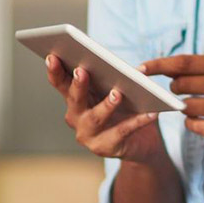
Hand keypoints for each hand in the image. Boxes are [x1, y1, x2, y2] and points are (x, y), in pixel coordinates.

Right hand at [45, 54, 161, 162]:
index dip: (55, 70)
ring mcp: (88, 135)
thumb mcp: (118, 88)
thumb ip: (116, 76)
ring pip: (95, 118)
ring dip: (106, 105)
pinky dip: (137, 121)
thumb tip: (127, 65)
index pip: (61, 83)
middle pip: (75, 99)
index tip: (53, 56)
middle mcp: (77, 117)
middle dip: (78, 85)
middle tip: (82, 71)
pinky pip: (122, 131)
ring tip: (117, 93)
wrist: (140, 141)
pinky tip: (150, 113)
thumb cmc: (126, 107)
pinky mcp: (106, 147)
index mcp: (76, 99)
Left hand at [141, 54, 203, 145]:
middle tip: (181, 90)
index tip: (140, 68)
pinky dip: (191, 123)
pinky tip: (201, 119)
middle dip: (174, 89)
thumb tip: (164, 69)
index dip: (159, 65)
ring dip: (183, 107)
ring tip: (195, 104)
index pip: (184, 63)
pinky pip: (195, 126)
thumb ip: (199, 69)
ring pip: (186, 107)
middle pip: (181, 85)